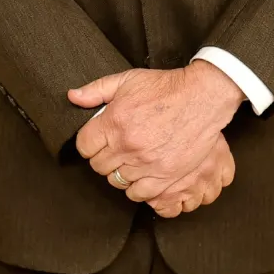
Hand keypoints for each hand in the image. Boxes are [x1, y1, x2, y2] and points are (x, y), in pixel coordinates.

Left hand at [70, 61, 245, 202]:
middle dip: (104, 158)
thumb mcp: (127, 80)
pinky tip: (142, 174)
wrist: (201, 99)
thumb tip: (73, 97)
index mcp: (114, 122)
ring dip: (120, 173)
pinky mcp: (165, 176)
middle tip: (115, 149)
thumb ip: (96, 90)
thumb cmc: (165, 88)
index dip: (89, 143)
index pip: (84, 146)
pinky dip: (137, 187)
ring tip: (130, 161)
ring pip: (117, 182)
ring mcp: (146, 163)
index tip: (97, 141)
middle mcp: (127, 145)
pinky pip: (139, 194)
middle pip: (99, 166)